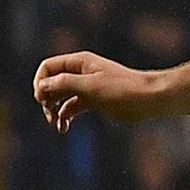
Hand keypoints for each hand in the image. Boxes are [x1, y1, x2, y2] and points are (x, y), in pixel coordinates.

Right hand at [32, 51, 160, 131]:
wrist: (149, 98)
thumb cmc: (122, 89)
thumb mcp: (90, 86)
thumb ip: (64, 84)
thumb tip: (41, 86)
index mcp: (79, 62)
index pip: (48, 67)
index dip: (40, 82)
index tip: (41, 99)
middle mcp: (80, 72)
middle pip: (51, 82)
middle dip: (46, 98)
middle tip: (49, 114)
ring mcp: (87, 87)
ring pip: (61, 97)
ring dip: (54, 109)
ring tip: (56, 124)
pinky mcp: (94, 101)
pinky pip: (73, 106)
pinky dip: (66, 115)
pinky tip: (64, 127)